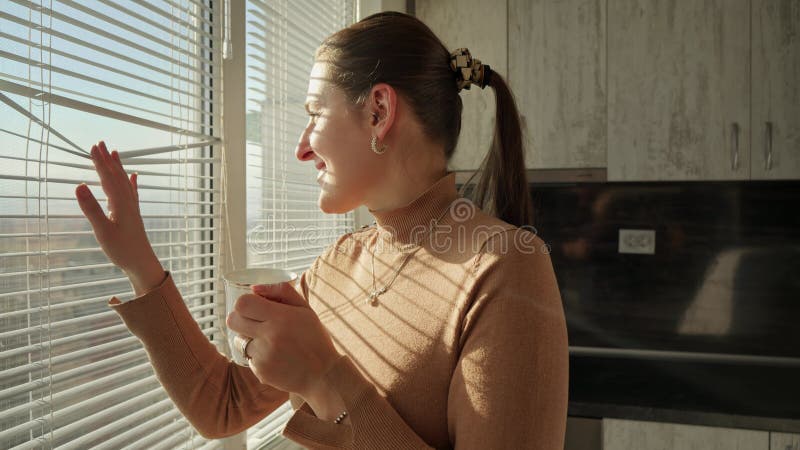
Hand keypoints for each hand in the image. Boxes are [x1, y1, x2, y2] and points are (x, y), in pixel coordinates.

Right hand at [75, 141, 163, 294]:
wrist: (141, 263)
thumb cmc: (122, 249)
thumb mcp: (102, 230)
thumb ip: (91, 208)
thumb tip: (79, 185)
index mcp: (119, 203)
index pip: (107, 177)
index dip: (99, 162)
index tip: (92, 146)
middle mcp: (128, 201)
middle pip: (116, 175)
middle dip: (107, 159)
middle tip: (100, 143)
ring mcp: (132, 207)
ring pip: (124, 181)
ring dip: (118, 166)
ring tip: (114, 153)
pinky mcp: (133, 214)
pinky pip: (132, 192)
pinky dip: (131, 182)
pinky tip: (134, 176)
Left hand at [226, 282, 340, 399]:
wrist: (323, 374)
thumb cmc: (314, 338)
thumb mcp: (305, 309)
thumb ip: (281, 292)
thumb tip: (254, 288)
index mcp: (281, 318)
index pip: (243, 303)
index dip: (246, 303)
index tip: (256, 307)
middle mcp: (269, 336)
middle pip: (232, 320)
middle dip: (240, 318)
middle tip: (255, 322)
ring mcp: (263, 356)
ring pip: (239, 340)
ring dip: (250, 338)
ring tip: (271, 342)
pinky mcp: (260, 371)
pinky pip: (248, 357)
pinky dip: (258, 355)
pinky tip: (276, 357)